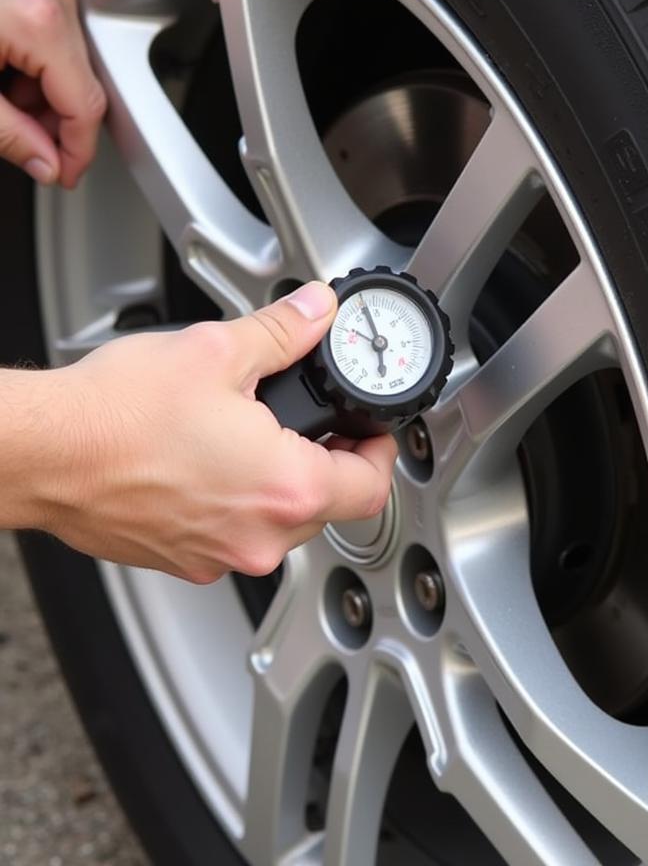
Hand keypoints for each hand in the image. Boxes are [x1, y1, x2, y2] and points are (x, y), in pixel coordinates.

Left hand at [0, 0, 105, 187]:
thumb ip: (9, 134)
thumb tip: (43, 161)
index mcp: (39, 22)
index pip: (85, 105)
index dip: (77, 151)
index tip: (63, 171)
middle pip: (81, 80)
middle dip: (55, 122)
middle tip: (28, 145)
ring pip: (68, 57)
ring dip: (41, 92)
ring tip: (2, 103)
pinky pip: (51, 30)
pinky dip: (31, 60)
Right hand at [30, 281, 397, 582]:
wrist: (40, 453)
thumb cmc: (115, 416)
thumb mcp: (218, 352)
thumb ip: (284, 332)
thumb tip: (317, 313)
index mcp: (284, 489)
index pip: (371, 488)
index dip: (381, 451)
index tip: (370, 430)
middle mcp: (257, 537)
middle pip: (328, 506)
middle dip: (329, 462)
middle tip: (315, 423)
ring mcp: (218, 555)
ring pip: (280, 523)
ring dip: (280, 483)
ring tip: (253, 435)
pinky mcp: (183, 560)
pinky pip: (234, 534)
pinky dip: (236, 502)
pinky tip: (210, 461)